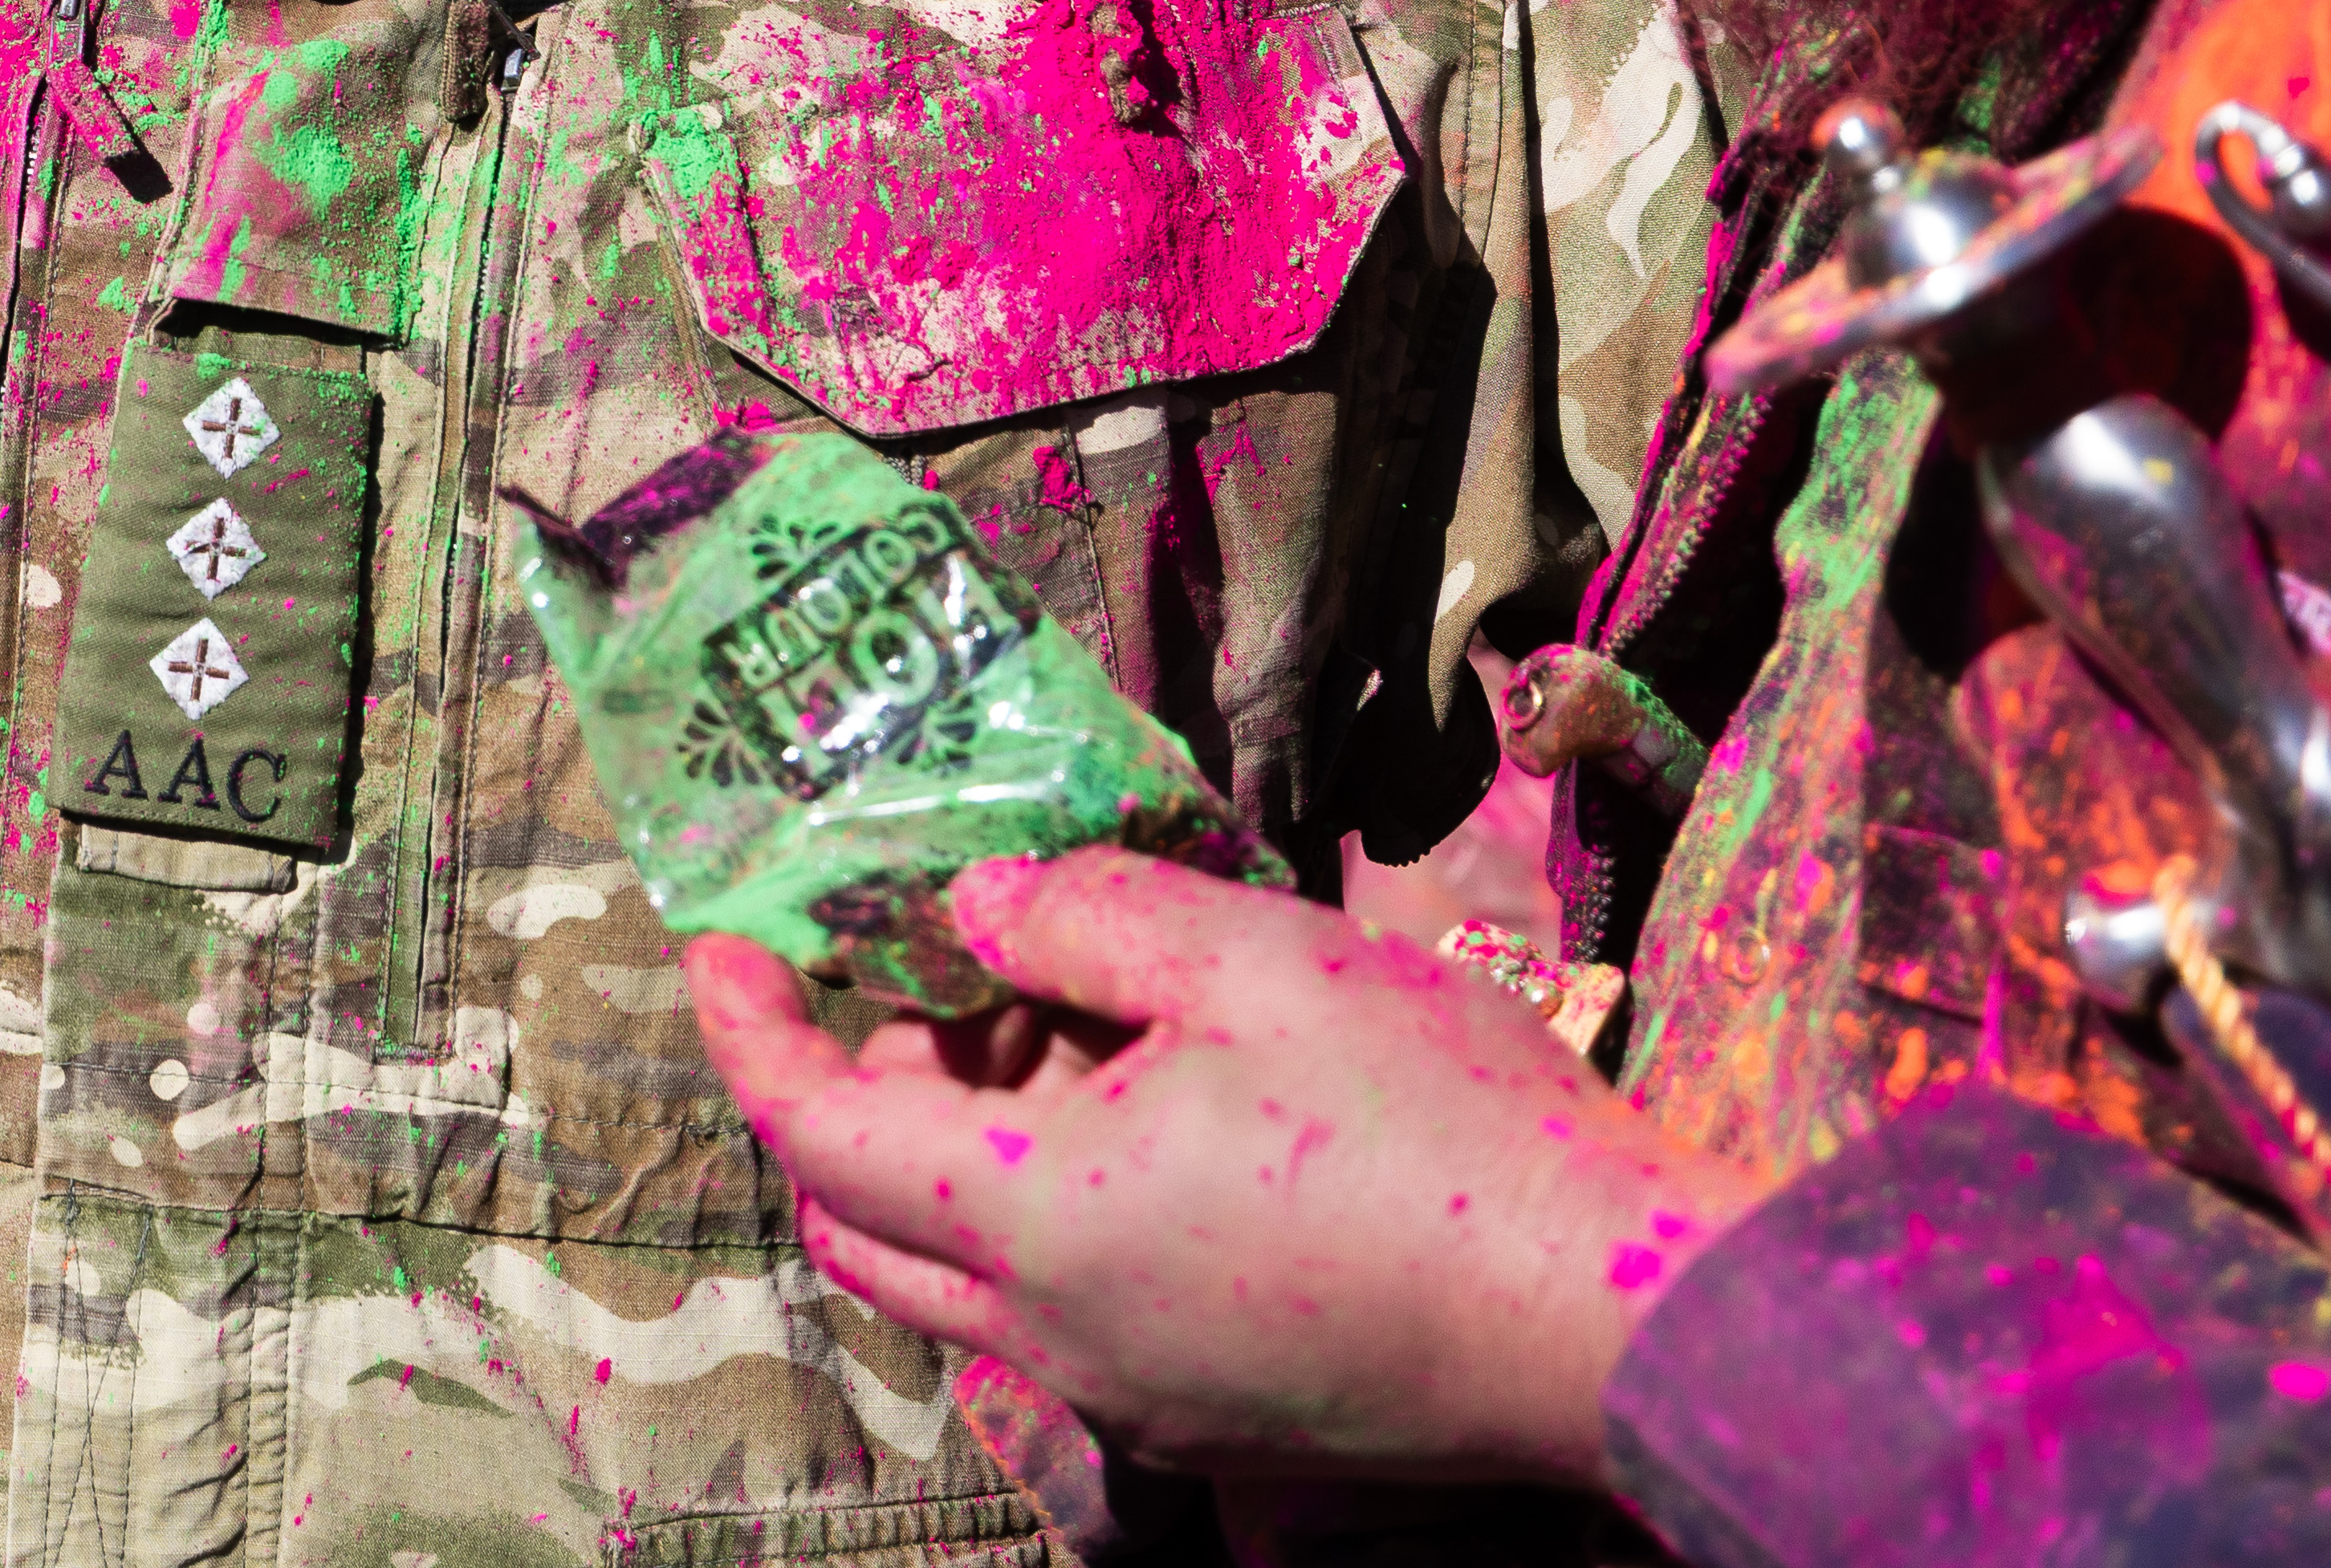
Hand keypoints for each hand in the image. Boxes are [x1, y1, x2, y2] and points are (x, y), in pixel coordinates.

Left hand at [681, 850, 1764, 1486]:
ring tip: (1049, 1017)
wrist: (1612, 1317)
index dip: (750, 1031)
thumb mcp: (1254, 959)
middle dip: (845, 1095)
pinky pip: (1067, 1313)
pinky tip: (1147, 1111)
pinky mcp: (1216, 1417)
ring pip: (967, 1276)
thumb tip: (970, 912)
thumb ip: (1086, 917)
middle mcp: (1057, 1337)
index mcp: (1037, 1224)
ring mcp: (1137, 1394)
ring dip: (957, 1153)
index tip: (718, 942)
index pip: (817, 1133)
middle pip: (865, 1227)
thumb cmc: (1438, 1124)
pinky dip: (1046, 1209)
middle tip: (909, 976)